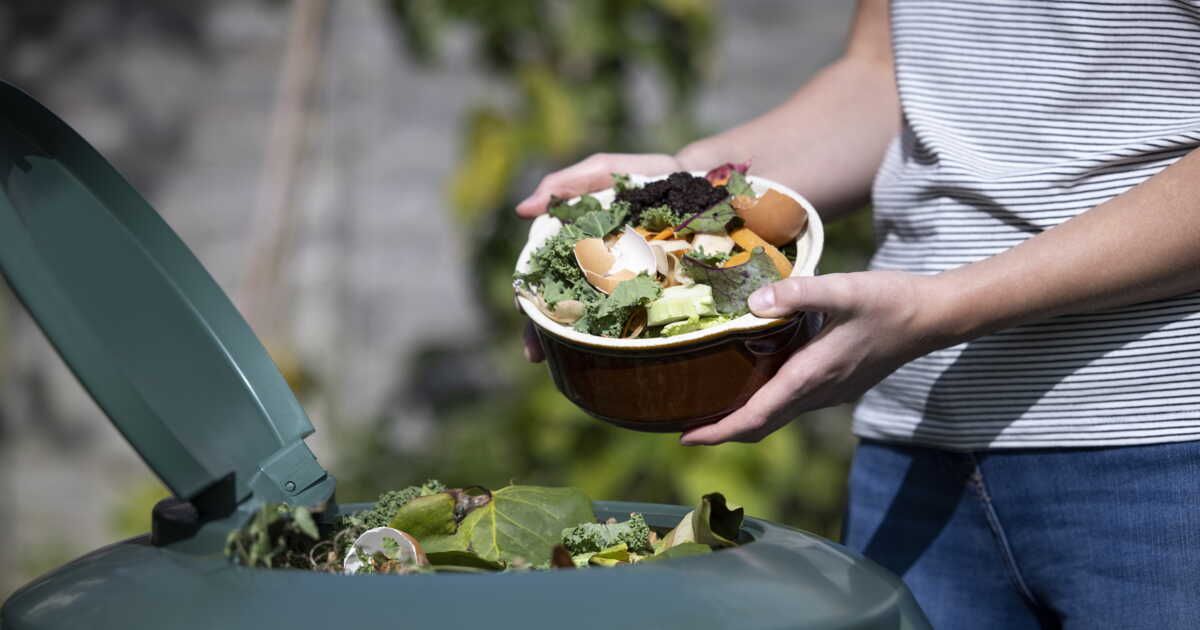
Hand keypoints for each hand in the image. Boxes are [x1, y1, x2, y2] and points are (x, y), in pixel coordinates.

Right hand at [518, 152, 683, 361]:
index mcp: (578, 251)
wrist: (701, 185)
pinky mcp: (658, 296)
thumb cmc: (645, 178)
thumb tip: (521, 209)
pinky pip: (639, 321)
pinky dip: (624, 342)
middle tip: (538, 353)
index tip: (525, 321)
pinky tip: (616, 358)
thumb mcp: (602, 172)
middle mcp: (598, 274)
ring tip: (565, 361)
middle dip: (546, 334)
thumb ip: (564, 185)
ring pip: (595, 322)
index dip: (530, 305)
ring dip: (576, 345)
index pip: (545, 282)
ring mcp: (627, 289)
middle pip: (564, 309)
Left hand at [680, 271, 952, 444]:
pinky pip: (792, 404)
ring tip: (710, 406)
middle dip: (722, 432)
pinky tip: (753, 382)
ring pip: (778, 416)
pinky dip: (765, 404)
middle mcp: (818, 393)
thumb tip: (754, 302)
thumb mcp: (844, 289)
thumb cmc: (889, 302)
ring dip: (743, 419)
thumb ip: (798, 293)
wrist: (932, 317)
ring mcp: (830, 393)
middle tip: (685, 428)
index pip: (755, 418)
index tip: (685, 437)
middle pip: (761, 425)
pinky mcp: (838, 384)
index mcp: (811, 376)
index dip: (718, 432)